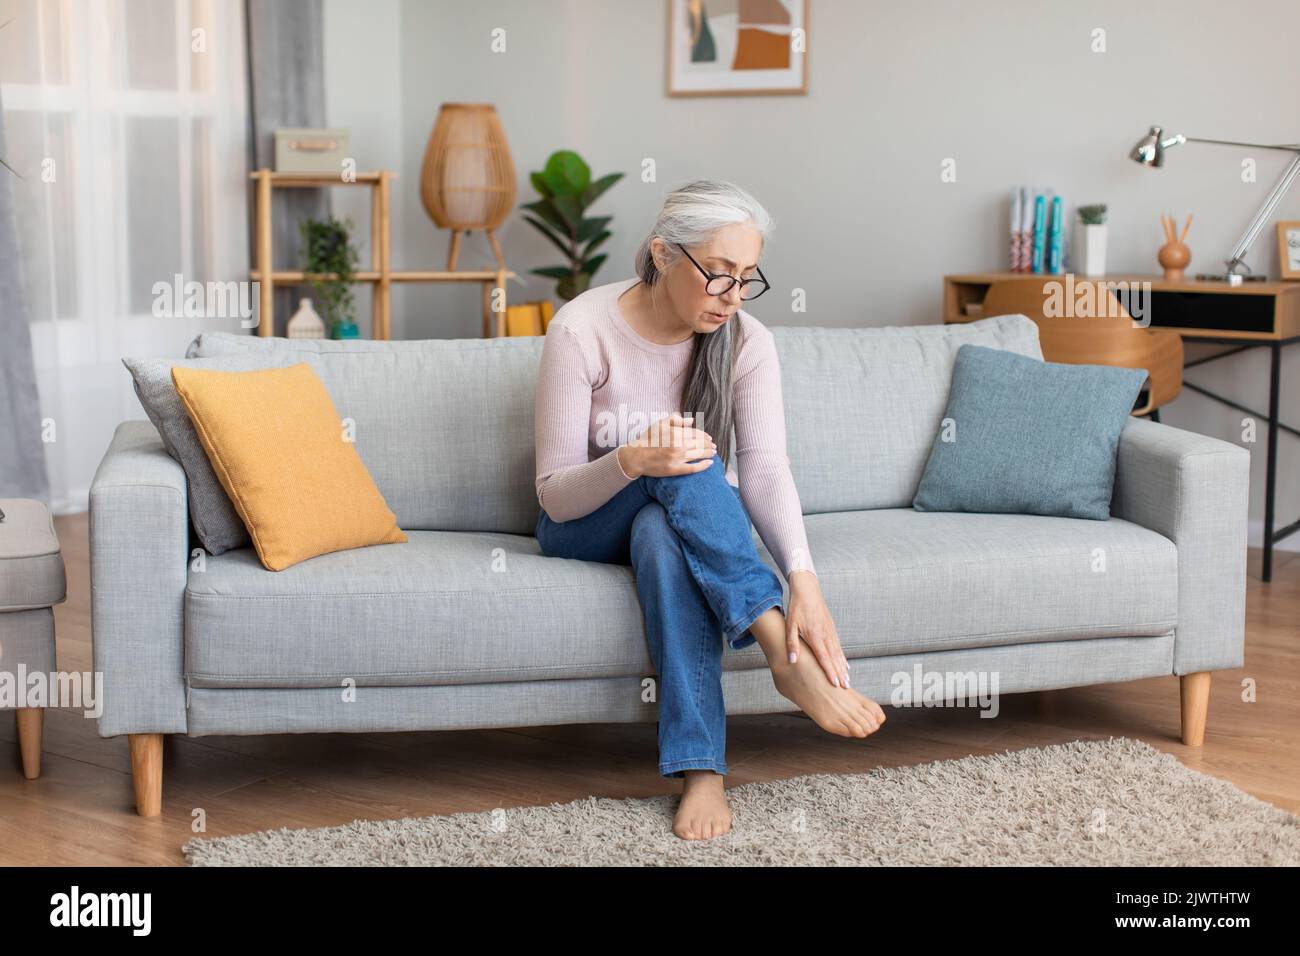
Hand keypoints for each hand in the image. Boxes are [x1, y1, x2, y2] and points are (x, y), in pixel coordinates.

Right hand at [619, 413, 717, 477]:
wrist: (637, 456)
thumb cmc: (648, 439)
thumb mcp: (660, 424)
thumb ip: (676, 420)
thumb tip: (692, 421)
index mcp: (675, 433)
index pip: (696, 433)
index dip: (705, 435)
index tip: (709, 437)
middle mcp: (678, 445)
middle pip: (700, 444)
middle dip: (709, 444)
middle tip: (714, 445)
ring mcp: (677, 458)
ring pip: (699, 455)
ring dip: (709, 453)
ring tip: (714, 452)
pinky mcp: (675, 469)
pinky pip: (693, 468)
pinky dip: (703, 466)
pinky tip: (710, 463)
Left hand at [784, 571, 850, 687]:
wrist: (808, 590)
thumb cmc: (797, 607)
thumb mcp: (790, 624)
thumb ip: (791, 643)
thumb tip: (792, 660)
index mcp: (815, 636)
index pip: (824, 658)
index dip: (830, 672)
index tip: (835, 683)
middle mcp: (826, 635)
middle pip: (834, 658)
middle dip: (840, 673)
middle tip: (846, 687)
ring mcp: (831, 632)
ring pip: (838, 653)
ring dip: (843, 667)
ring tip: (847, 680)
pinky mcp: (832, 629)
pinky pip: (838, 646)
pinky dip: (842, 657)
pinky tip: (845, 664)